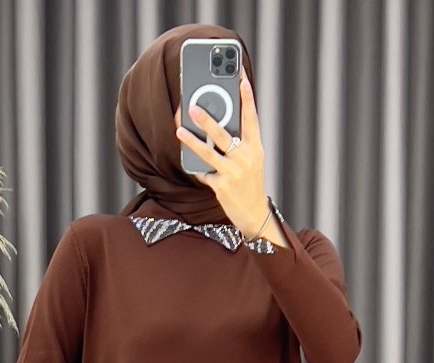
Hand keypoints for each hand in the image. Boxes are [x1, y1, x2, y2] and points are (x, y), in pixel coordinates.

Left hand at [175, 67, 269, 238]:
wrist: (253, 213)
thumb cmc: (249, 182)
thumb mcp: (251, 159)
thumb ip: (240, 141)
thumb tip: (219, 122)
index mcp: (255, 147)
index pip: (251, 117)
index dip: (247, 97)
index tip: (241, 78)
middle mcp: (246, 158)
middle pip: (224, 134)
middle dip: (207, 119)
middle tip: (192, 106)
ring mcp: (233, 172)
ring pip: (208, 153)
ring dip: (192, 141)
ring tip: (179, 131)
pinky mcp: (222, 186)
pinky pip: (203, 173)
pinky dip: (195, 167)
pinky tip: (186, 159)